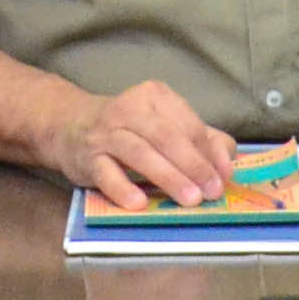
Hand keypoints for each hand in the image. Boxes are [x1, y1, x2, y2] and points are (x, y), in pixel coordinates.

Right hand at [51, 76, 239, 211]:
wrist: (72, 125)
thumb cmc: (130, 129)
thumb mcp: (166, 125)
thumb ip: (202, 141)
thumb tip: (226, 166)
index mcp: (155, 97)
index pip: (188, 125)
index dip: (209, 153)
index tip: (224, 178)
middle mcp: (129, 109)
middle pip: (167, 137)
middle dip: (193, 166)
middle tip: (211, 192)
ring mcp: (106, 132)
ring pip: (140, 153)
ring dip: (168, 177)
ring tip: (190, 199)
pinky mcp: (87, 156)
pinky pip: (106, 172)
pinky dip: (122, 188)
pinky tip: (139, 203)